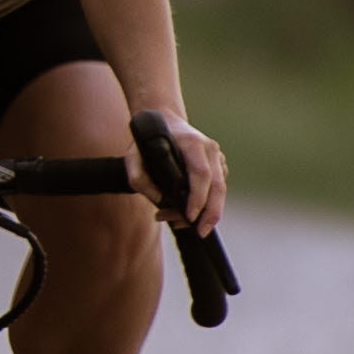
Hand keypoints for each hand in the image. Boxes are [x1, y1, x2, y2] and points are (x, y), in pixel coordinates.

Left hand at [132, 111, 232, 235]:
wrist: (164, 120)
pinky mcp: (218, 165)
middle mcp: (210, 149)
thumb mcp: (133, 156)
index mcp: (192, 143)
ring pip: (220, 190)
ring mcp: (217, 157)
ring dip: (204, 212)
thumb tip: (159, 200)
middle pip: (218, 186)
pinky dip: (206, 205)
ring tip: (176, 221)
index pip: (201, 174)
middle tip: (199, 233)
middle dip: (211, 213)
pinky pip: (217, 189)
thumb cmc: (148, 140)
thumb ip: (138, 178)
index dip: (198, 198)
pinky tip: (185, 212)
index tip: (189, 216)